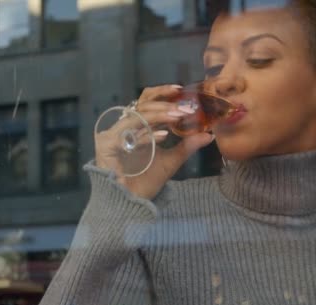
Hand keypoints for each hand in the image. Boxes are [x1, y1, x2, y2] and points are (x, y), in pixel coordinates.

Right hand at [95, 84, 213, 198]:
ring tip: (177, 116)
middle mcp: (125, 127)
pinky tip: (163, 136)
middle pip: (141, 103)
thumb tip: (209, 135)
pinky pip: (128, 134)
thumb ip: (187, 146)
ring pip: (137, 115)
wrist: (130, 202)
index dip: (162, 94)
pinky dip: (146, 134)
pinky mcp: (106, 144)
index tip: (180, 90)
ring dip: (158, 115)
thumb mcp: (171, 161)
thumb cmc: (146, 181)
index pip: (148, 102)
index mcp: (139, 127)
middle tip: (183, 108)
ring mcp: (114, 134)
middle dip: (164, 104)